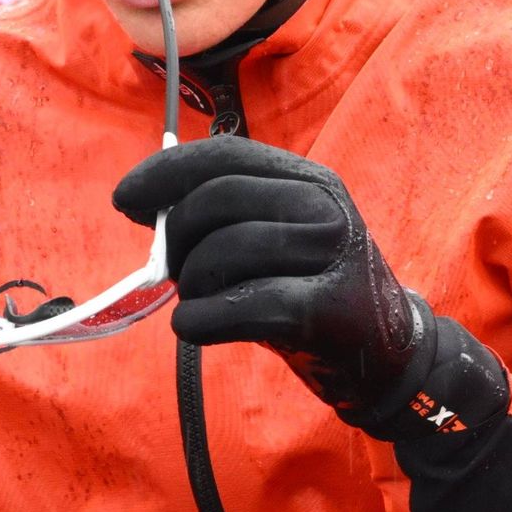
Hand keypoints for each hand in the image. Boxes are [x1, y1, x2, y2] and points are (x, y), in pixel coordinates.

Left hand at [110, 137, 425, 427]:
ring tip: (200, 304)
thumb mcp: (277, 239)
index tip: (124, 200)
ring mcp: (331, 258)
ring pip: (223, 252)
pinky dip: (199, 321)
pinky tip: (196, 327)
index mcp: (310, 180)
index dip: (164, 172)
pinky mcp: (326, 313)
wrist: (386, 355)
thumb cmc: (312, 293)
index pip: (224, 156)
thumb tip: (145, 206)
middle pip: (216, 200)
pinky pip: (238, 306)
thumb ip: (223, 215)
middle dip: (175, 239)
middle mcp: (325, 209)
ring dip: (190, 286)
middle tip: (172, 274)